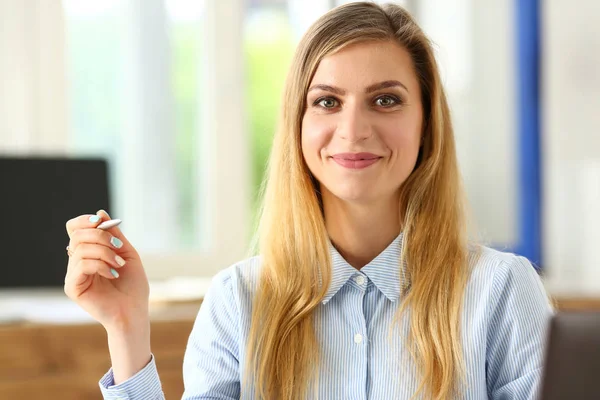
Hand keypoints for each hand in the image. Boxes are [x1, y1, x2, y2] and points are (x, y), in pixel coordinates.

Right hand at [64, 210, 149, 331]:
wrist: (134, 311)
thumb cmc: (133, 285)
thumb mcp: (127, 253)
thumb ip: (114, 235)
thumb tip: (100, 213)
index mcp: (89, 252)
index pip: (75, 228)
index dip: (85, 221)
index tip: (102, 221)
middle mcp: (77, 262)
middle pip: (77, 235)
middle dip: (101, 236)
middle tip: (119, 247)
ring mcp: (73, 275)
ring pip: (81, 248)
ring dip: (105, 252)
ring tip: (119, 264)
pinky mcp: (72, 287)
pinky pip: (81, 265)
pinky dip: (100, 265)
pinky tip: (113, 274)